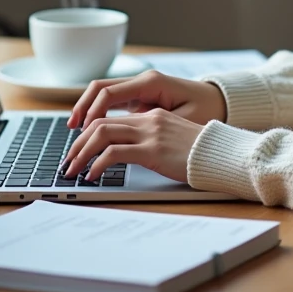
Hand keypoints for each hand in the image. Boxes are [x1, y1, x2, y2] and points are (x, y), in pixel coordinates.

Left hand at [61, 108, 202, 182]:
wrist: (223, 155)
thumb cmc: (203, 153)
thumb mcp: (174, 140)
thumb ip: (152, 140)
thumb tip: (128, 153)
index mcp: (153, 116)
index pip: (110, 118)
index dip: (88, 133)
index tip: (78, 149)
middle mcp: (149, 120)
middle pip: (100, 123)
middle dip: (78, 144)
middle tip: (69, 162)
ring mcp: (150, 133)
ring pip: (102, 134)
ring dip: (81, 153)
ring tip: (73, 170)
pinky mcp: (153, 150)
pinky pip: (114, 153)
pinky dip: (98, 164)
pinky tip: (93, 175)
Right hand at [67, 70, 226, 128]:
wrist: (220, 101)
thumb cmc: (205, 111)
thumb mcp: (182, 121)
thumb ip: (155, 125)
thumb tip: (128, 134)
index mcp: (151, 83)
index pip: (110, 93)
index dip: (92, 112)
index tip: (83, 131)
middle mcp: (142, 81)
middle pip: (100, 88)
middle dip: (83, 108)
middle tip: (71, 130)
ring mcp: (140, 88)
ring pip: (103, 93)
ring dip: (87, 109)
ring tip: (75, 130)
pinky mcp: (140, 97)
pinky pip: (113, 101)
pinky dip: (99, 112)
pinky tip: (91, 128)